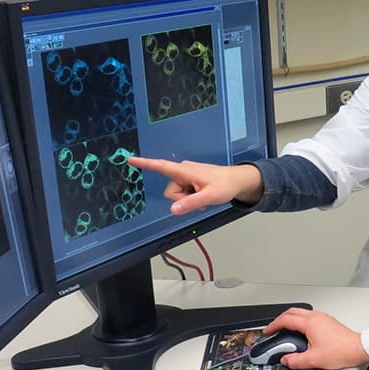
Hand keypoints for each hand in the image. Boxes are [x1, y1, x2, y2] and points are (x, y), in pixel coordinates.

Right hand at [128, 157, 262, 213]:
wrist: (237, 181)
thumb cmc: (226, 185)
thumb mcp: (209, 197)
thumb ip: (190, 203)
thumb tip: (173, 209)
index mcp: (185, 171)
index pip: (161, 166)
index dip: (145, 163)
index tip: (131, 159)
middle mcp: (183, 171)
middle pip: (170, 191)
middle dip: (181, 199)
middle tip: (199, 200)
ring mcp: (187, 175)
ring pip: (176, 194)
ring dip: (187, 199)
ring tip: (203, 197)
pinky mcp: (190, 179)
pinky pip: (183, 193)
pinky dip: (190, 197)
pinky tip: (202, 196)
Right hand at [263, 307, 368, 369]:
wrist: (358, 349)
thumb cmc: (341, 351)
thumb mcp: (313, 360)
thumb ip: (295, 360)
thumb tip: (285, 360)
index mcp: (310, 323)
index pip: (285, 320)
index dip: (273, 326)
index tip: (267, 331)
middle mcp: (316, 317)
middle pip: (291, 312)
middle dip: (279, 320)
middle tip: (273, 329)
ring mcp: (322, 317)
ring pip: (300, 313)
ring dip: (290, 319)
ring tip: (284, 330)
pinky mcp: (327, 321)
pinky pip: (309, 317)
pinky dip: (299, 321)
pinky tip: (300, 332)